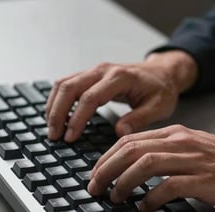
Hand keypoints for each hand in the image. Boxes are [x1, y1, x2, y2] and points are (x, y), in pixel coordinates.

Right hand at [45, 51, 197, 141]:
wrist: (162, 73)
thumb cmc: (161, 89)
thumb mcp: (159, 107)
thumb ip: (139, 119)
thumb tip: (119, 133)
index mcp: (120, 78)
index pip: (90, 98)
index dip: (77, 119)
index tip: (70, 138)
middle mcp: (103, 70)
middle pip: (69, 87)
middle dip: (57, 113)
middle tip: (54, 136)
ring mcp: (95, 71)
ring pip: (64, 83)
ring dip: (53, 106)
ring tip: (52, 128)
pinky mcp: (90, 75)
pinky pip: (67, 83)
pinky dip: (57, 99)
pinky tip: (56, 115)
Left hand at [88, 124, 214, 211]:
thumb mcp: (191, 148)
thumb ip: (164, 153)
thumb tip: (132, 167)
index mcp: (174, 134)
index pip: (130, 140)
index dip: (107, 157)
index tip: (96, 173)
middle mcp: (180, 142)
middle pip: (131, 150)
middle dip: (106, 169)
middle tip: (94, 187)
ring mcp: (192, 160)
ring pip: (145, 165)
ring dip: (123, 183)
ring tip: (114, 197)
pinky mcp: (205, 180)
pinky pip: (169, 187)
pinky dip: (151, 198)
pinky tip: (145, 207)